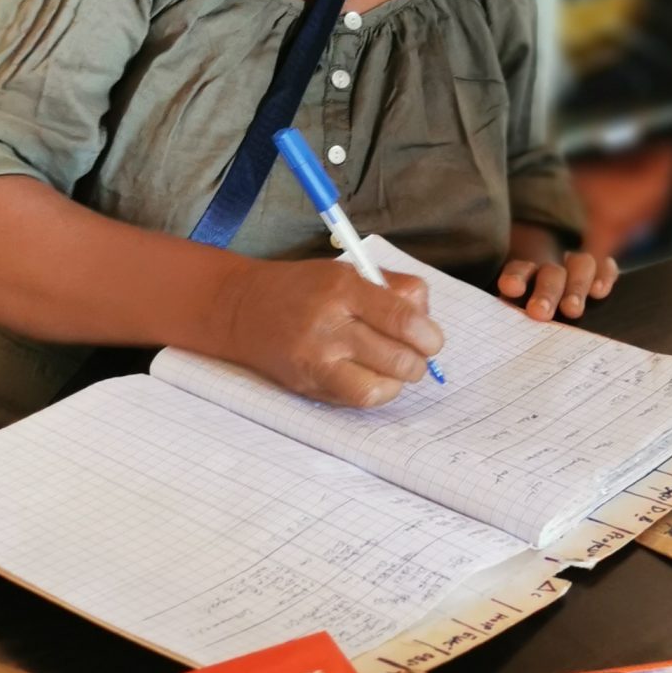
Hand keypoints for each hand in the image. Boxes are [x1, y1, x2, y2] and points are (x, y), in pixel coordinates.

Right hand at [222, 259, 443, 405]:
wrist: (241, 309)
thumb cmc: (304, 288)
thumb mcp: (346, 272)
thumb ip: (392, 289)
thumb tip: (427, 320)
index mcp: (344, 288)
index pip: (403, 318)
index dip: (428, 335)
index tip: (430, 339)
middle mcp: (329, 324)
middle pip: (398, 358)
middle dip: (417, 362)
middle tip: (414, 356)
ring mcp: (316, 359)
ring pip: (378, 388)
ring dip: (396, 383)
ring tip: (391, 369)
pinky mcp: (307, 384)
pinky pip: (355, 400)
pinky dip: (373, 393)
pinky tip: (369, 378)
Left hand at [498, 235, 618, 322]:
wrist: (564, 304)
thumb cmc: (532, 318)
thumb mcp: (519, 315)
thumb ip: (514, 320)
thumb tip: (505, 337)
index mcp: (526, 275)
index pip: (519, 269)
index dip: (516, 276)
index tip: (511, 288)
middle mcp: (553, 269)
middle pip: (551, 273)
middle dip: (547, 292)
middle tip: (540, 313)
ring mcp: (578, 267)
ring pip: (580, 265)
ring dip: (576, 287)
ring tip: (572, 311)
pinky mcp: (601, 270)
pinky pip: (605, 267)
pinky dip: (604, 276)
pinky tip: (599, 292)